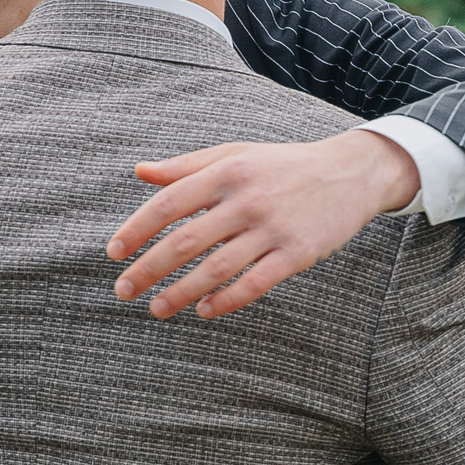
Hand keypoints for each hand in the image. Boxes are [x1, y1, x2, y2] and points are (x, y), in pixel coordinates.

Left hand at [107, 130, 419, 319]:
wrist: (351, 173)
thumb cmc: (285, 165)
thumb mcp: (237, 153)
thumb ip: (187, 166)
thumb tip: (141, 172)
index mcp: (226, 171)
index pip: (168, 203)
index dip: (136, 231)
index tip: (114, 254)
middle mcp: (246, 199)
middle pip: (185, 241)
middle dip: (149, 269)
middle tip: (124, 291)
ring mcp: (273, 228)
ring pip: (216, 268)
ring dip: (181, 292)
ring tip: (157, 309)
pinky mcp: (298, 253)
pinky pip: (254, 283)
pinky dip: (226, 300)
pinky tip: (203, 311)